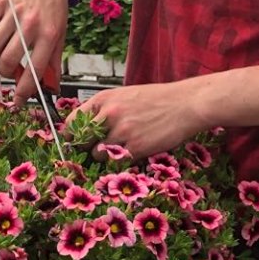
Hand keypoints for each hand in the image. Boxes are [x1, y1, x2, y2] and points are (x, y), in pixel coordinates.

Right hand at [0, 0, 68, 105]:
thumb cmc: (54, 5)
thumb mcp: (60, 33)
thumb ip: (54, 61)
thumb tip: (51, 87)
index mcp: (49, 34)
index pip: (35, 69)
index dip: (25, 89)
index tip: (19, 100)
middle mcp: (30, 24)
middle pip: (8, 60)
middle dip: (5, 72)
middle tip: (9, 69)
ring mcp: (13, 13)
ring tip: (1, 51)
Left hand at [69, 82, 206, 157]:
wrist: (186, 104)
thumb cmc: (159, 99)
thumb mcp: (126, 95)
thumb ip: (106, 110)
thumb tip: (88, 128)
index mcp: (104, 99)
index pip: (72, 121)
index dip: (72, 136)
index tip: (74, 143)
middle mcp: (109, 114)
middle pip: (82, 141)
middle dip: (86, 149)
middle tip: (94, 153)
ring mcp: (122, 131)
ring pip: (97, 155)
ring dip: (104, 158)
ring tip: (117, 153)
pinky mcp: (136, 147)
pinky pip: (116, 163)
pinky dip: (119, 164)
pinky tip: (129, 157)